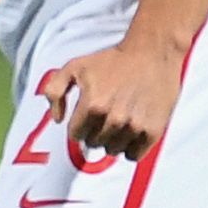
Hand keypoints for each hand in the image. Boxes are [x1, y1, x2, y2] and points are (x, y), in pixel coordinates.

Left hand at [35, 39, 183, 161]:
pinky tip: (131, 130)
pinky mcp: (153, 131)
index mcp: (92, 105)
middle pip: (94, 143)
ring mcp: (134, 126)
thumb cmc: (113, 59)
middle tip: (105, 115)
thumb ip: (55, 91)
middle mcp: (113, 119)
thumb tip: (57, 120)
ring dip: (113, 139)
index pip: (76, 135)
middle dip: (95, 131)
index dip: (79, 125)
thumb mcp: (75, 66)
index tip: (88, 115)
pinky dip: (130, 147)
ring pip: (113, 150)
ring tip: (120, 120)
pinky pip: (133, 155)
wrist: (152, 51)